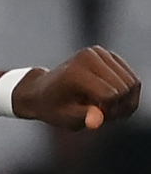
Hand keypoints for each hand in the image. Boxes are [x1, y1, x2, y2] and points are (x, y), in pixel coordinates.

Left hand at [14, 46, 140, 129]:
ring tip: (104, 109)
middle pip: (125, 88)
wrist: (41, 90)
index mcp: (76, 73)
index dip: (109, 113)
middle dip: (118, 107)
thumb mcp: (64, 118)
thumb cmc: (52, 107)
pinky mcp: (109, 55)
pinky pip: (131, 78)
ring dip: (125, 102)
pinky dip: (127, 94)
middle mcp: (89, 57)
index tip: (95, 120)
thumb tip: (98, 120)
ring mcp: (100, 53)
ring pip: (132, 83)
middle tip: (100, 115)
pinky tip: (110, 101)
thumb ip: (82, 118)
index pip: (111, 95)